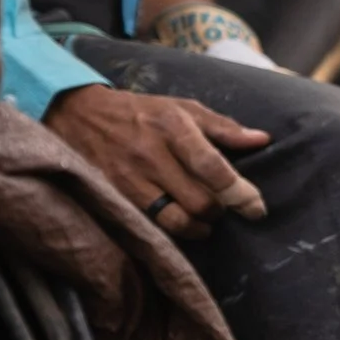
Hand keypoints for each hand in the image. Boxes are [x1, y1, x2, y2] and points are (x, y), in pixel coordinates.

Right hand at [44, 84, 268, 238]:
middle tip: (222, 208)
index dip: (240, 194)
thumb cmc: (142, 112)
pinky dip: (173, 231)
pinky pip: (152, 225)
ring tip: (203, 220)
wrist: (77, 114)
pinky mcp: (114, 196)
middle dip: (219, 212)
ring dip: (198, 227)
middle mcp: (151, 154)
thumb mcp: (182, 109)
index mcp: (173, 128)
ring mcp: (129, 178)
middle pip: (199, 202)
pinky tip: (180, 222)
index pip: (214, 169)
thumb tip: (262, 140)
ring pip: (176, 221)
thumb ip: (224, 127)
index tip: (256, 208)